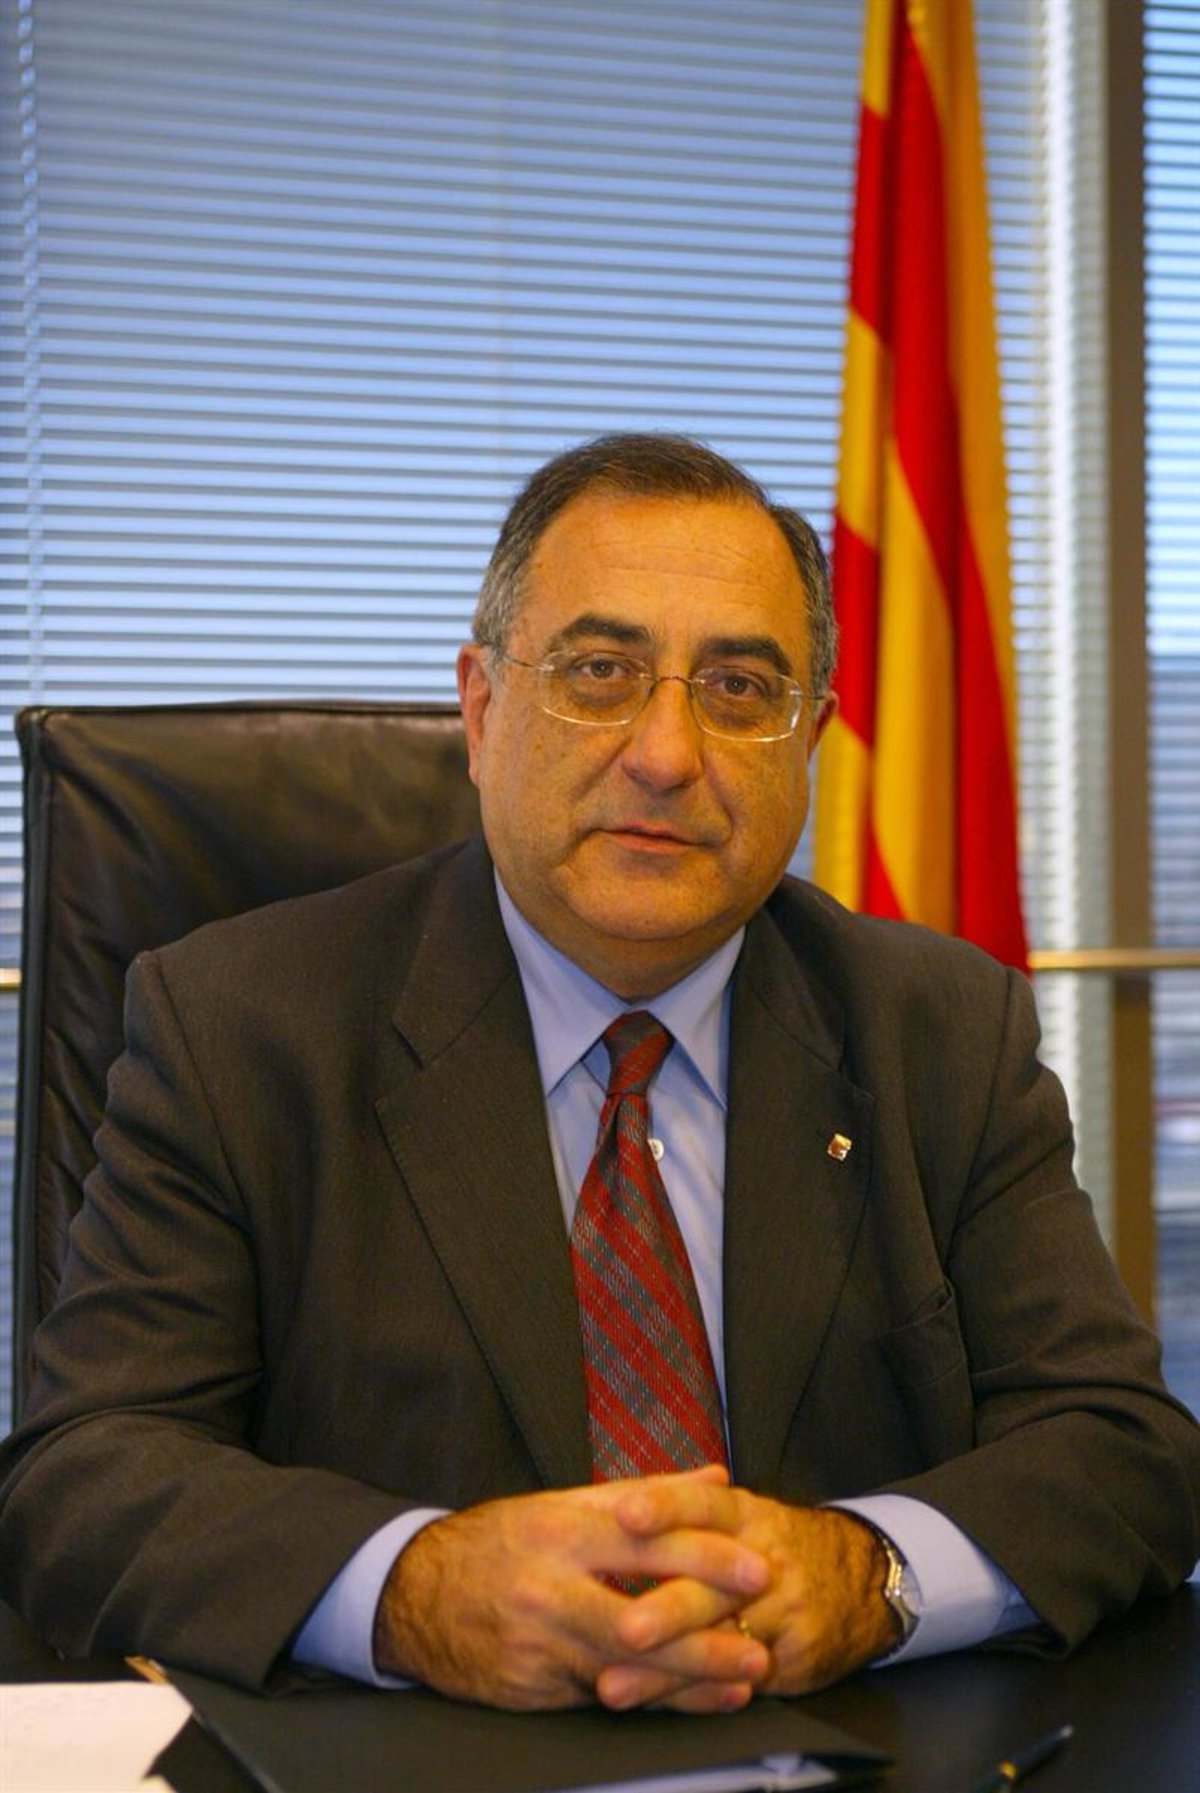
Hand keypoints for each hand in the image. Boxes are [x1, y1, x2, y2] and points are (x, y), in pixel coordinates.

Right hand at [372, 1466, 772, 1711]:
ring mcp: (538, 1644)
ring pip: (626, 1669)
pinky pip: (601, 1697)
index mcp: (561, 1530)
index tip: (756, 1568)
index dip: (706, 1556)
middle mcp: (549, 1587)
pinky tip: (690, 1702)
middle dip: (707, 1634)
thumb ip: (645, 1494)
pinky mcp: (531, 1689)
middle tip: (761, 1643)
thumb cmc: (500, 1543)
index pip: (646, 1542)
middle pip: (641, 1617)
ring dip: (690, 1679)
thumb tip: (716, 1476)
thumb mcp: (563, 1505)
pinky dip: (651, 1701)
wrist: (413, 1595)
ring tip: (743, 1681)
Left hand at [610, 1480, 897, 1698]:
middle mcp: (762, 1562)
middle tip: (627, 1627)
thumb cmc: (780, 1544)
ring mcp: (780, 1614)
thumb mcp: (745, 1513)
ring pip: (719, 1645)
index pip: (704, 1505)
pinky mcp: (790, 1659)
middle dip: (668, 1609)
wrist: (864, 1579)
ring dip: (666, 1670)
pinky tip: (660, 1702)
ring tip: (618, 1686)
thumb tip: (617, 1497)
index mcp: (744, 1516)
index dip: (666, 1507)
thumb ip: (687, 1507)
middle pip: (711, 1585)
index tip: (627, 1514)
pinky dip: (694, 1694)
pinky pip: (736, 1681)